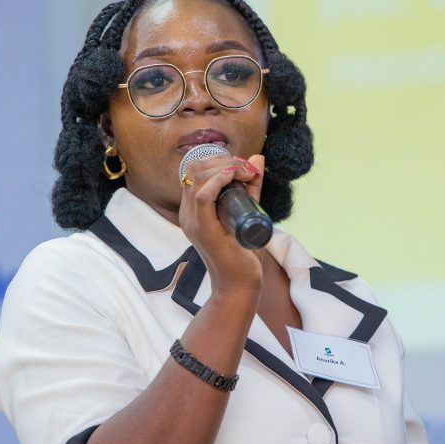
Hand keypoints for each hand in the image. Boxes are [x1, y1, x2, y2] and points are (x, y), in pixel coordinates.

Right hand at [178, 153, 265, 295]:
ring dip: (225, 167)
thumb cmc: (242, 253)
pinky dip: (218, 181)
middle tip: (248, 170)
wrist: (240, 285)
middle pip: (194, 168)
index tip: (245, 166)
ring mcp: (192, 221)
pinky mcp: (203, 230)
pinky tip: (233, 177)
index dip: (219, 159)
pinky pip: (203, 197)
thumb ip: (251, 187)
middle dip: (223, 160)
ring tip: (247, 174)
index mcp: (193, 208)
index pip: (195, 170)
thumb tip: (257, 159)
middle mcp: (187, 213)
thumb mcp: (248, 210)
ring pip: (197, 177)